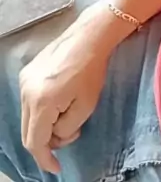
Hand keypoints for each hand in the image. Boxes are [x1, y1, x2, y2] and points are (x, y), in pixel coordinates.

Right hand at [20, 11, 111, 172]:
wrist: (89, 37)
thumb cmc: (92, 71)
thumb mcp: (85, 107)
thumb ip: (66, 130)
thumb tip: (56, 136)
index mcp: (41, 102)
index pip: (35, 142)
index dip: (44, 158)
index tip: (56, 168)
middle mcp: (26, 92)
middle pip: (28, 132)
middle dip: (47, 142)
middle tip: (69, 136)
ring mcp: (24, 80)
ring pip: (28, 118)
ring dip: (45, 125)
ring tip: (68, 115)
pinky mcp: (27, 72)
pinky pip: (29, 102)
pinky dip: (42, 111)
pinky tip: (60, 103)